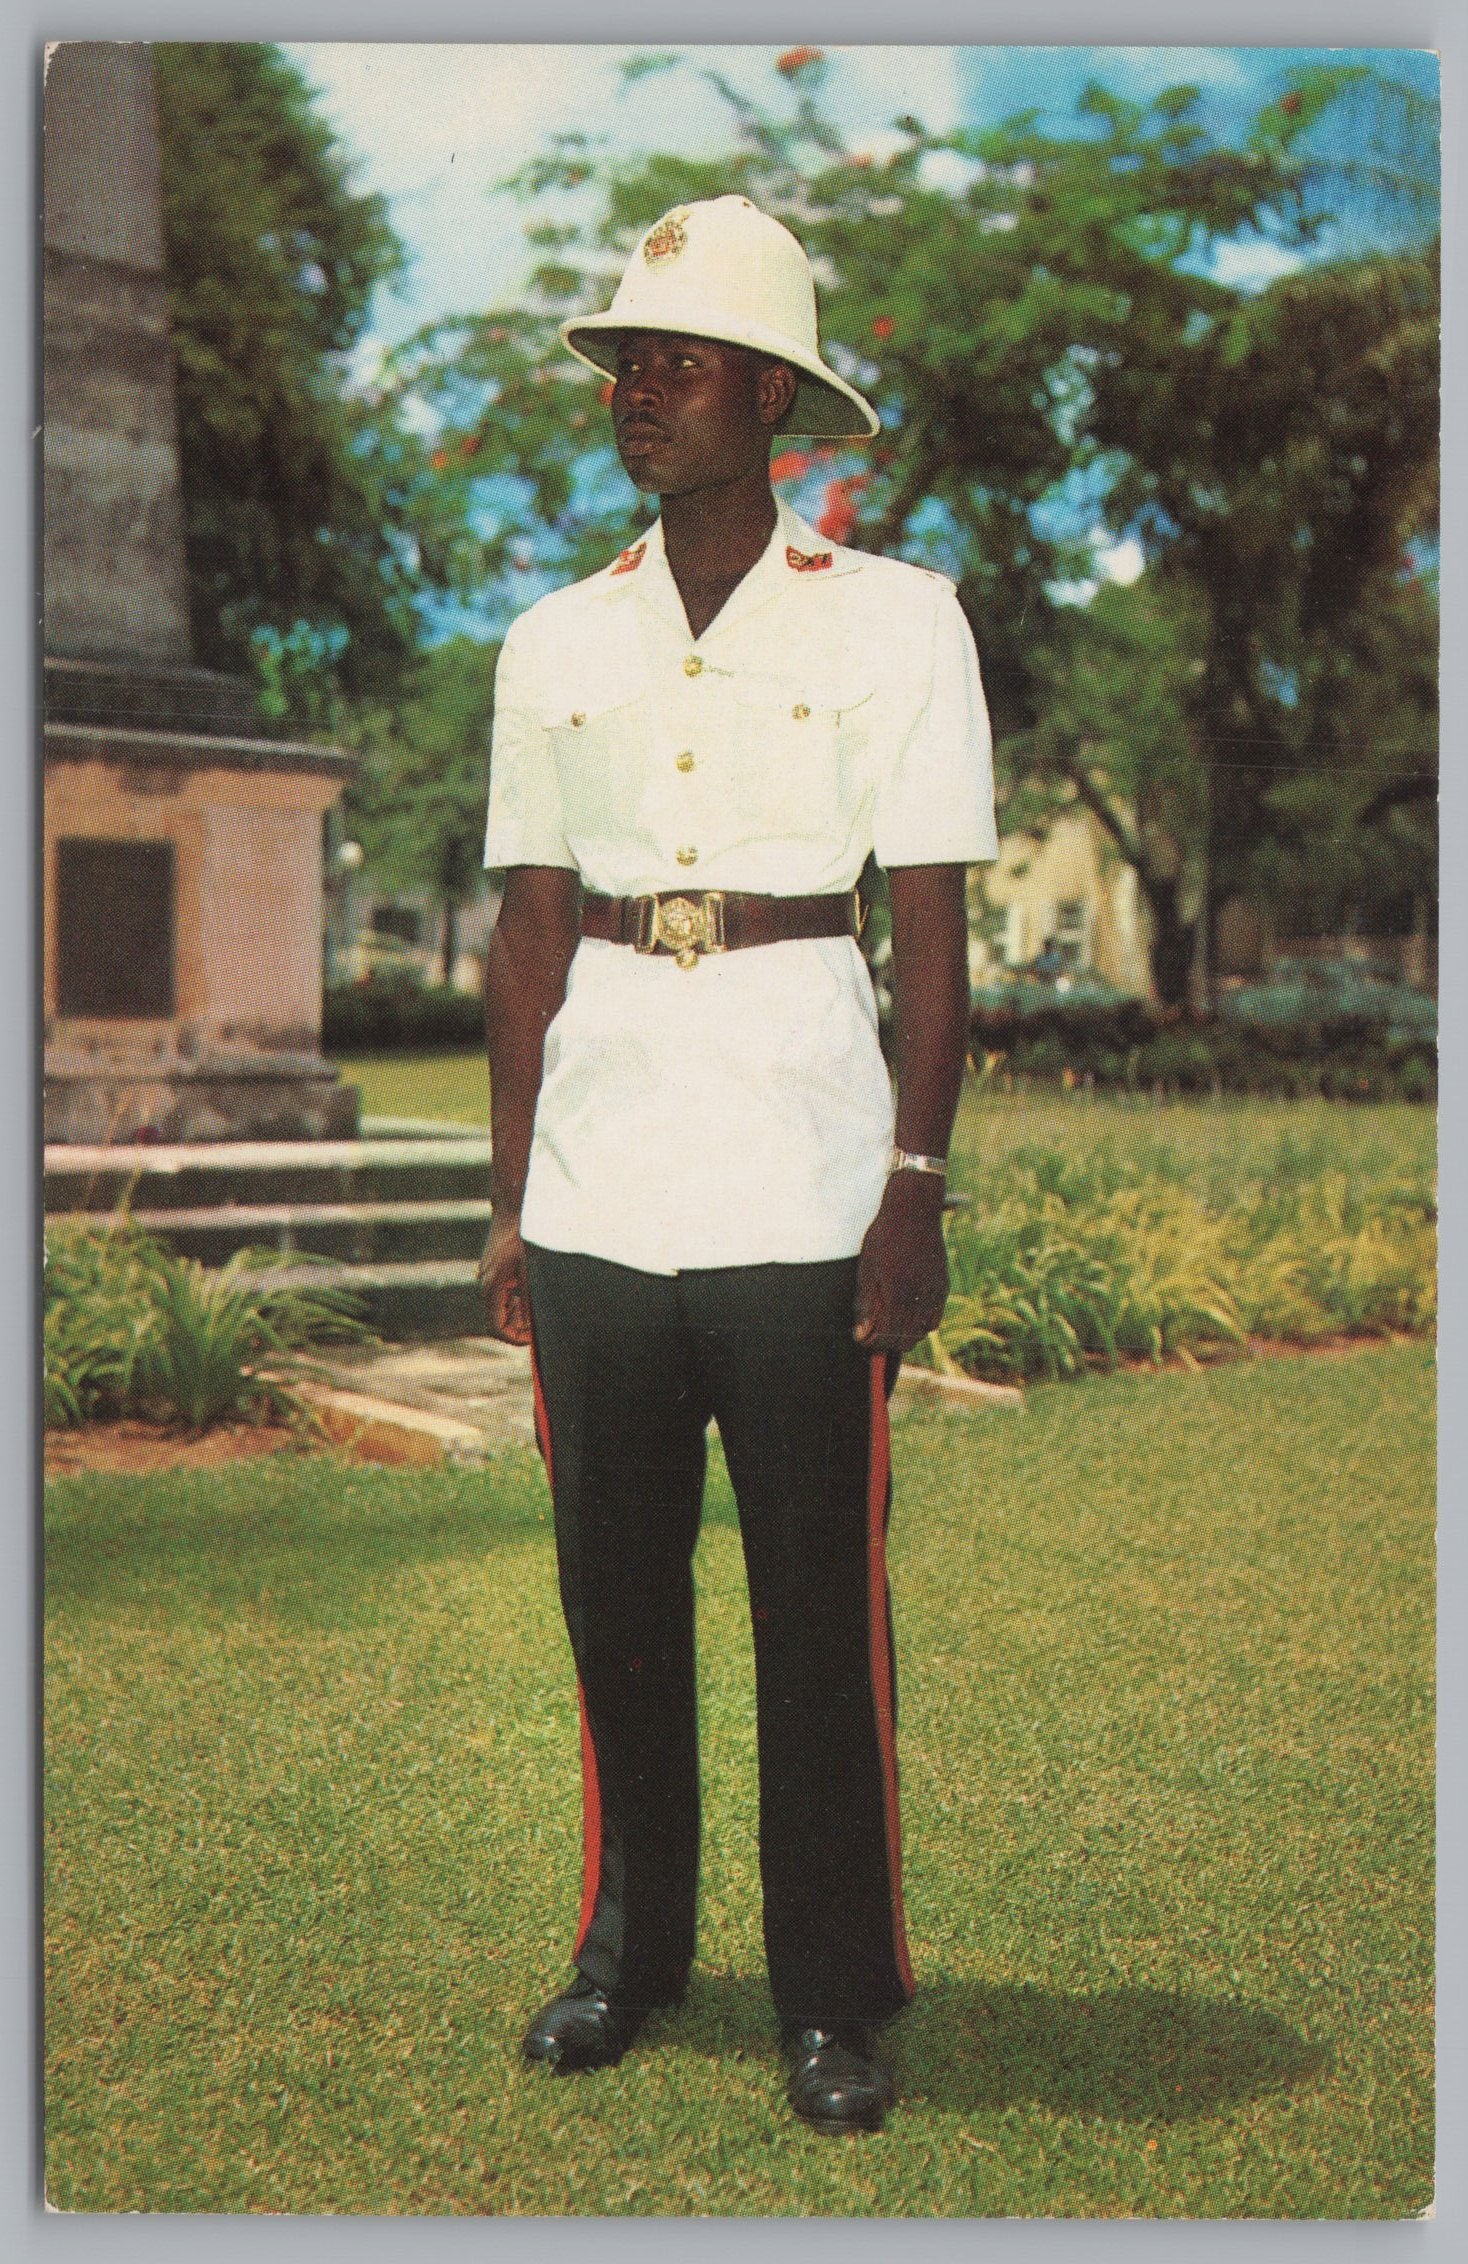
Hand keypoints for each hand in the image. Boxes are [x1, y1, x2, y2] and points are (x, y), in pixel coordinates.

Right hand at [478, 1213, 532, 1345]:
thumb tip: (530, 1324)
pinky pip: (501, 1297)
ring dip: (517, 1317)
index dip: (514, 1339)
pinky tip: (529, 1297)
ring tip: (537, 1312)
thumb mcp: (531, 1269)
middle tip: (540, 1328)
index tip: (533, 1340)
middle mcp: (485, 1287)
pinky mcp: (492, 1273)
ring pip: (499, 1310)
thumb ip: (529, 1298)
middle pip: (498, 1322)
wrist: (511, 1211)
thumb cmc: (523, 1237)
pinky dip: (515, 1303)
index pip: (497, 1328)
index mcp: (492, 1288)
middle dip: (518, 1329)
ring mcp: (487, 1280)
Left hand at [853, 1173, 949, 1354]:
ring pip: (923, 1331)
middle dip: (888, 1342)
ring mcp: (935, 1292)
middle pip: (907, 1340)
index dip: (873, 1343)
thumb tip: (862, 1334)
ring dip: (906, 1333)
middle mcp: (920, 1296)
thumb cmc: (884, 1236)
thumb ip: (866, 1304)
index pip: (887, 1336)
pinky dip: (922, 1322)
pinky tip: (908, 1311)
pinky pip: (935, 1317)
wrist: (914, 1211)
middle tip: (875, 1333)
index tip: (863, 1338)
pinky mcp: (943, 1285)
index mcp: (897, 1293)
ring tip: (891, 1322)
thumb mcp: (867, 1269)